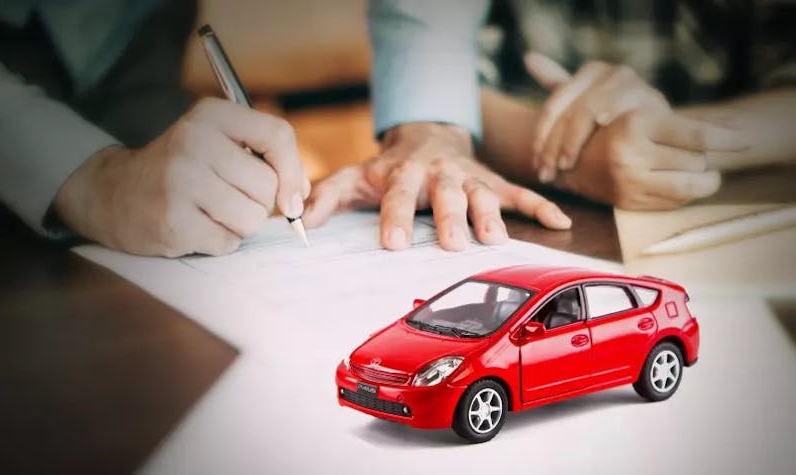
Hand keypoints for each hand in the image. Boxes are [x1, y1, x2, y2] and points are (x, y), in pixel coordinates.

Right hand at [53, 98, 309, 256]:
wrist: (114, 193)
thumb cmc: (183, 169)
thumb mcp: (219, 143)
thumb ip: (265, 158)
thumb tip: (301, 196)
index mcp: (210, 115)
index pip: (277, 134)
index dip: (294, 170)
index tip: (291, 194)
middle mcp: (193, 141)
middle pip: (267, 186)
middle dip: (258, 202)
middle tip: (228, 196)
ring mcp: (180, 181)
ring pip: (252, 218)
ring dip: (240, 225)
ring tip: (211, 212)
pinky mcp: (173, 221)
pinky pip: (228, 242)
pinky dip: (219, 241)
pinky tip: (195, 225)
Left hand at [302, 123, 570, 250]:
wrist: (428, 134)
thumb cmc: (390, 167)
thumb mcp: (354, 177)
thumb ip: (327, 197)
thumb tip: (298, 222)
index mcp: (404, 173)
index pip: (398, 196)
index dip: (396, 218)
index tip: (393, 244)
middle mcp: (440, 174)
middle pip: (446, 195)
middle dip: (451, 218)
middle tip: (453, 244)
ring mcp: (469, 178)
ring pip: (484, 195)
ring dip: (491, 216)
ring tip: (496, 241)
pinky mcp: (493, 183)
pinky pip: (520, 193)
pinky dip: (540, 207)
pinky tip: (560, 223)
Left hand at [525, 52, 669, 181]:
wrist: (666, 134)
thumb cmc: (618, 124)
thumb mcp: (586, 106)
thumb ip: (559, 84)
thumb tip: (529, 57)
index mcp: (592, 72)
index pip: (554, 105)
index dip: (541, 137)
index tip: (535, 164)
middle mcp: (613, 73)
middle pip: (569, 110)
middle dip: (553, 146)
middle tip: (545, 172)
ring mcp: (634, 84)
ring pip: (589, 111)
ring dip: (572, 143)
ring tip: (564, 167)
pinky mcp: (652, 101)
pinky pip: (620, 116)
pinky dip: (605, 128)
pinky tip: (592, 146)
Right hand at [557, 108, 747, 208]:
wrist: (572, 159)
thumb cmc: (619, 129)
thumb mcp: (645, 114)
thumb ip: (686, 122)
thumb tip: (733, 128)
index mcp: (635, 124)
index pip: (696, 136)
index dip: (726, 138)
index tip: (745, 140)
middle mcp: (631, 154)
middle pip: (696, 161)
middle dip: (701, 157)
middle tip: (692, 152)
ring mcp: (629, 182)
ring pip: (690, 185)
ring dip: (700, 179)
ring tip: (698, 172)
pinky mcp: (630, 202)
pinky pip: (675, 202)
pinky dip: (684, 193)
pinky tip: (674, 182)